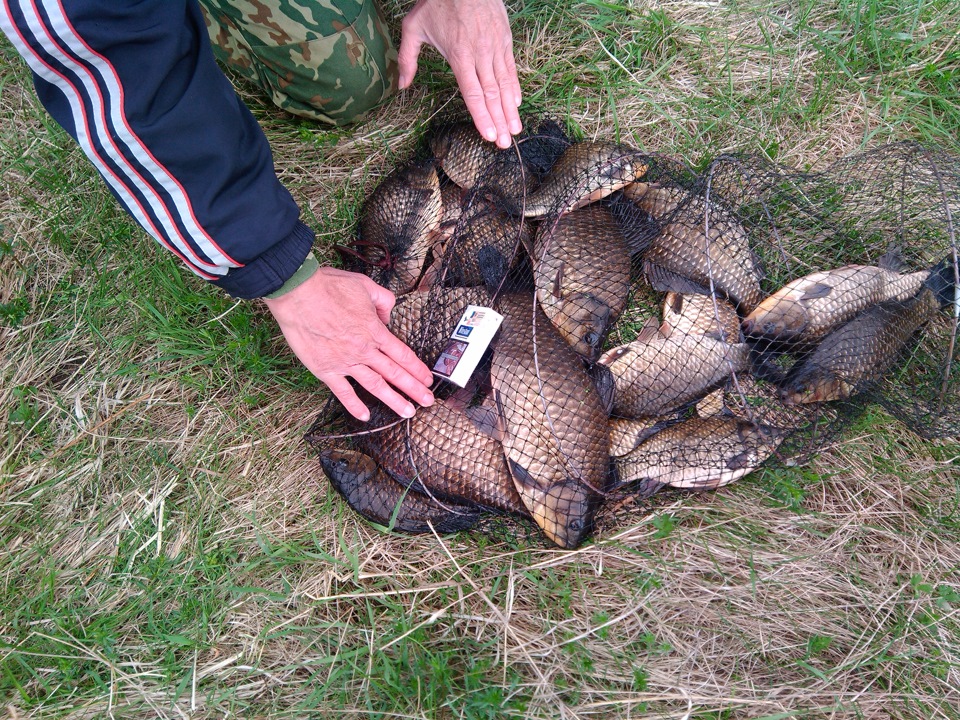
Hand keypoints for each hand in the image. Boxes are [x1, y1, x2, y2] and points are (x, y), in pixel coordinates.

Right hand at [263, 267, 434, 421]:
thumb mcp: (366, 286)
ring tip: (408, 413)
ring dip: (393, 401)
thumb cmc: (329, 287)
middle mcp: (364, 350)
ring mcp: (345, 362)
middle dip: (414, 389)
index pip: (403, 355)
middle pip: (395, 374)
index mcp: (375, 331)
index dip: (418, 369)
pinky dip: (355, 406)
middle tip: (428, 402)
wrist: (298, 294)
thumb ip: (384, 301)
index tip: (428, 379)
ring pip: (375, 386)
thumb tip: (388, 316)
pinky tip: (365, 416)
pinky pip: (343, 392)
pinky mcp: (325, 369)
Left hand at [398, 0, 521, 148]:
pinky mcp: (505, 39)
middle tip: (504, 144)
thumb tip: (401, 86)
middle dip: (499, 121)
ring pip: (505, 84)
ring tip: (515, 130)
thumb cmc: (437, 1)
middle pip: (492, 95)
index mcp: (459, 55)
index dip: (481, 116)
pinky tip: (517, 103)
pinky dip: (515, 87)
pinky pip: (511, 68)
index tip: (488, 136)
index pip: (472, 93)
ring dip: (511, 110)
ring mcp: (495, 47)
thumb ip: (408, 58)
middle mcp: (480, 54)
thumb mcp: (414, 27)